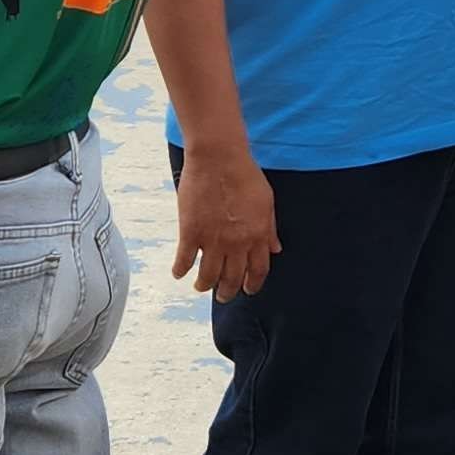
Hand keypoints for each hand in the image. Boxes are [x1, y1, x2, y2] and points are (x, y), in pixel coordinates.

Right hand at [172, 146, 279, 301]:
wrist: (218, 158)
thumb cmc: (244, 174)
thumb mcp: (267, 201)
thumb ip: (270, 228)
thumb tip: (275, 249)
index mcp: (257, 236)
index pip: (258, 271)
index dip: (253, 284)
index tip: (247, 290)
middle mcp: (236, 244)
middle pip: (232, 279)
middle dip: (228, 292)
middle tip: (223, 296)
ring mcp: (212, 240)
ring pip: (208, 276)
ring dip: (204, 286)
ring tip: (201, 287)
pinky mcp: (190, 232)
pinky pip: (184, 260)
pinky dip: (181, 270)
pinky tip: (178, 273)